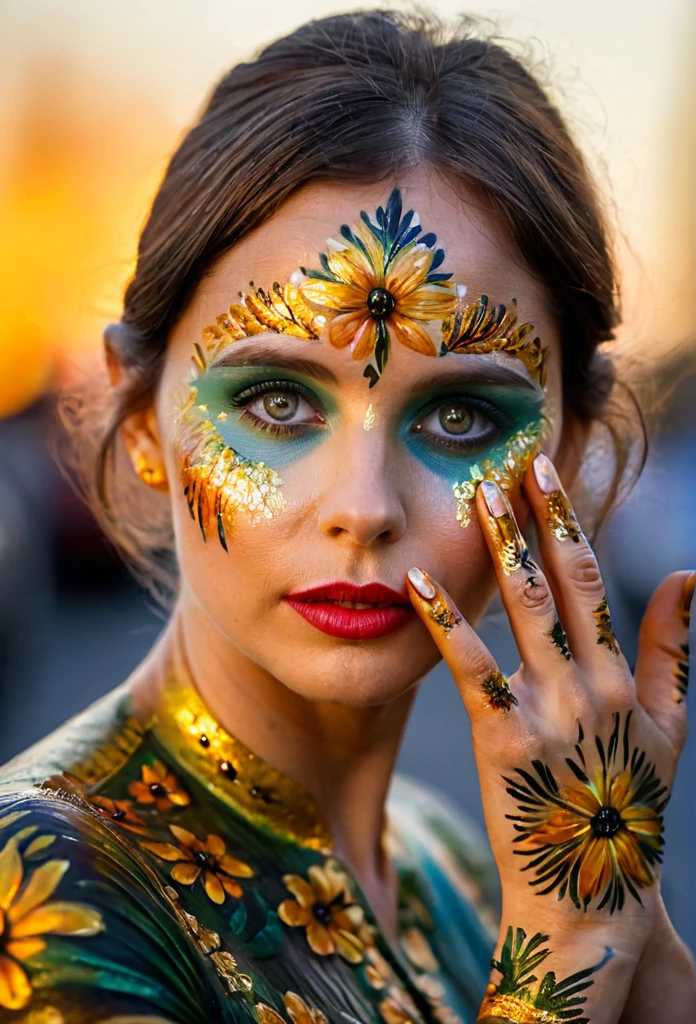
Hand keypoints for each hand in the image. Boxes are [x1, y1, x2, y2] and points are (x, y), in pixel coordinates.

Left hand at [406, 452, 692, 1023]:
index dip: (569, 525)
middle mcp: (590, 685)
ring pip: (521, 612)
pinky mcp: (505, 740)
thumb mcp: (666, 729)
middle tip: (513, 463)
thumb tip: (688, 574)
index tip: (548, 477)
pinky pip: (469, 669)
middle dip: (536, 519)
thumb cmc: (627, 813)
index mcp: (623, 679)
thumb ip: (672, 650)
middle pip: (559, 584)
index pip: (594, 583)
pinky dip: (444, 622)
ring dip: (499, 550)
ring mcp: (548, 711)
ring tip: (474, 496)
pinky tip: (415, 583)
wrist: (591, 898)